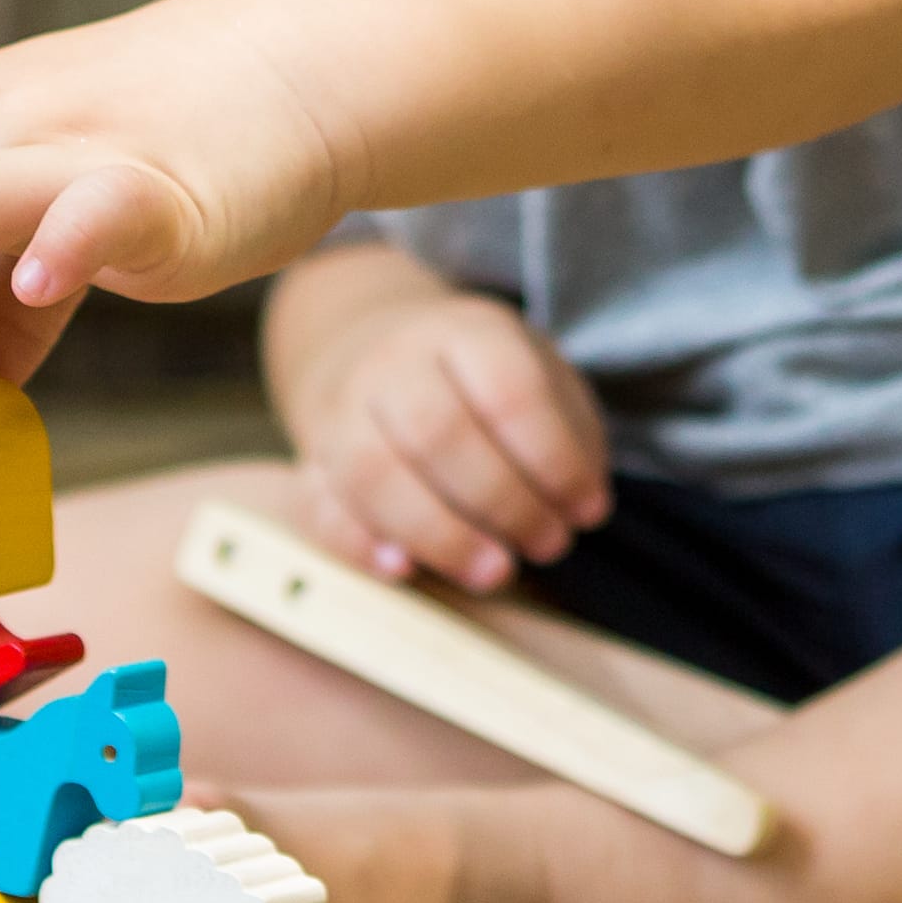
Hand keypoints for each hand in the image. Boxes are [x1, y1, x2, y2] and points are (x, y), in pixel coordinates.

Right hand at [284, 281, 609, 593]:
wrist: (381, 353)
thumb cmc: (484, 384)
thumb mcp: (544, 379)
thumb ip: (572, 439)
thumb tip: (579, 505)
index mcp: (465, 331)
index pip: (508, 390)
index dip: (555, 460)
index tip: (589, 511)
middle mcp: (394, 362)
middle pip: (436, 430)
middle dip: (502, 502)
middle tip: (549, 545)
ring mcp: (342, 411)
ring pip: (371, 472)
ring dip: (440, 535)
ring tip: (495, 571)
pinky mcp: (311, 464)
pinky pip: (317, 507)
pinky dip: (358, 544)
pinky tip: (403, 570)